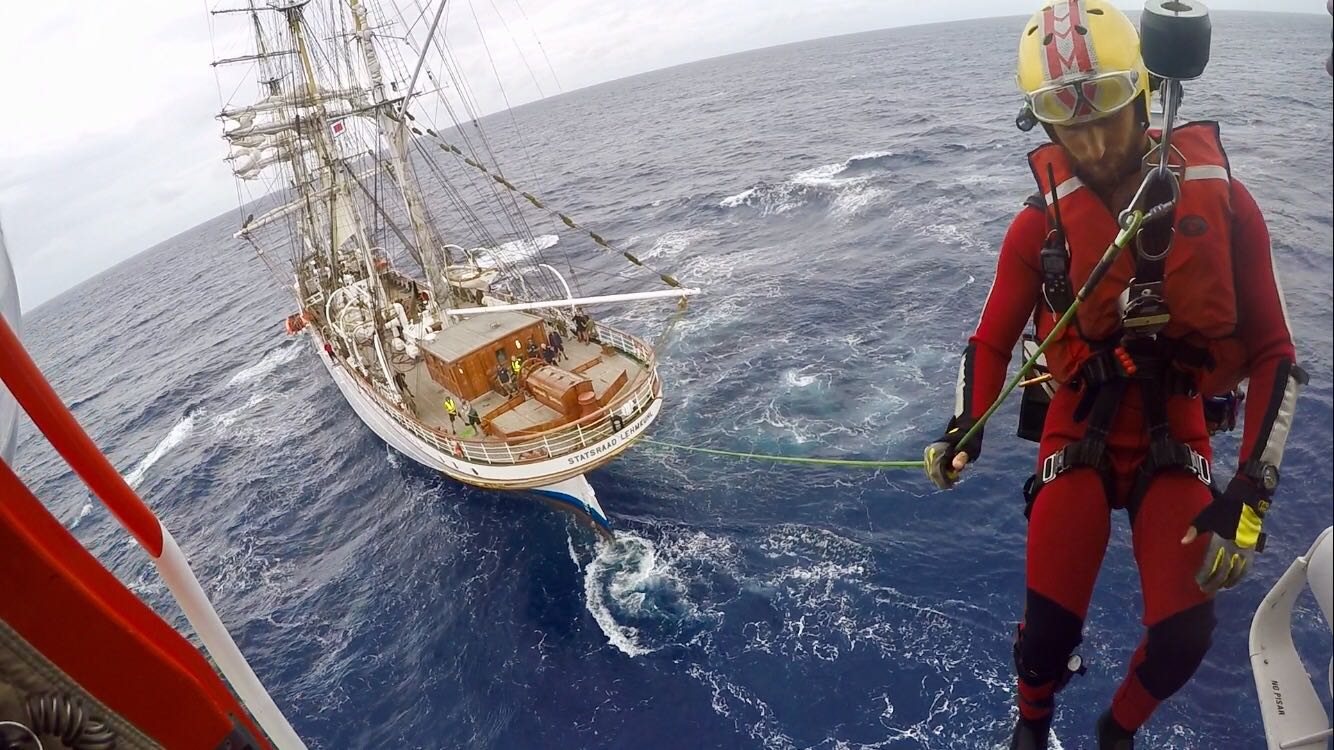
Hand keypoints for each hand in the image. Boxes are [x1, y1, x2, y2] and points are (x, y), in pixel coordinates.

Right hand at [923, 417, 982, 489]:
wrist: (962, 429)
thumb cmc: (967, 439)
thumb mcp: (969, 448)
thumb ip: (962, 458)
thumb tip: (956, 467)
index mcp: (939, 449)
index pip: (936, 471)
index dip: (943, 481)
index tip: (952, 486)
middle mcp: (930, 451)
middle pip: (932, 473)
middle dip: (942, 481)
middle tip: (954, 484)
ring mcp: (928, 452)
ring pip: (931, 472)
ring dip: (941, 478)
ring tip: (954, 477)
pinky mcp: (929, 454)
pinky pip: (931, 468)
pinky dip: (939, 473)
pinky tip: (949, 473)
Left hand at [1181, 475, 1267, 592]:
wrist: (1246, 503)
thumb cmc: (1222, 509)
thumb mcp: (1205, 517)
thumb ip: (1194, 531)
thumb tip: (1183, 542)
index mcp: (1219, 541)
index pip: (1210, 563)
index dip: (1204, 574)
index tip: (1197, 581)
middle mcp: (1232, 549)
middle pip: (1222, 572)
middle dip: (1213, 582)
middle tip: (1204, 589)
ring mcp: (1244, 551)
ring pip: (1235, 573)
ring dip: (1225, 582)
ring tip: (1216, 588)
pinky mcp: (1251, 551)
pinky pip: (1246, 569)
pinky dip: (1238, 578)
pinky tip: (1232, 582)